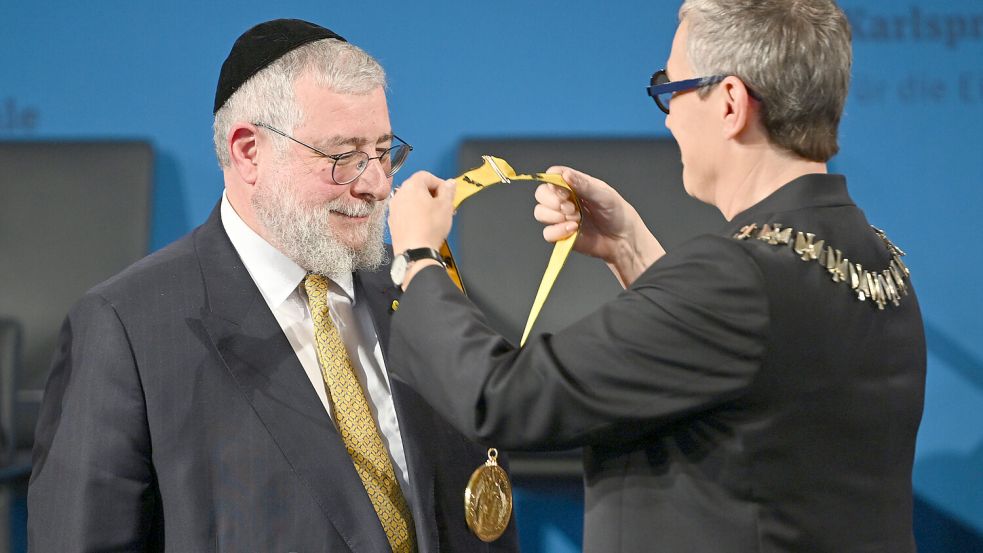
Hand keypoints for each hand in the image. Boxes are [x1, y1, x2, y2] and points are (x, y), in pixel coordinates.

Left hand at [388, 171, 455, 273]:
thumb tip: (450, 183)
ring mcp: (394, 208)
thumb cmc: (430, 228)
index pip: (427, 175)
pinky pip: (405, 212)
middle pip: (417, 187)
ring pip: (411, 200)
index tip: (447, 193)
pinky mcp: (393, 222)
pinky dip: (415, 214)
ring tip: (435, 216)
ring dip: (423, 204)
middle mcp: (399, 194)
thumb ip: (448, 191)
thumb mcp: (446, 206)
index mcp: (412, 186)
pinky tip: (424, 225)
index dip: (440, 183)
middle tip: (443, 205)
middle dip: (432, 194)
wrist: (415, 251)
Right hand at [534, 166, 664, 286]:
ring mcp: (561, 218)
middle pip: (541, 194)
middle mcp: (564, 200)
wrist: (623, 239)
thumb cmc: (617, 213)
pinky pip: (547, 233)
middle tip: (570, 207)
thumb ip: (583, 184)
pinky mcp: (561, 235)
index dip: (552, 182)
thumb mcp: (604, 195)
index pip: (552, 177)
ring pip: (540, 213)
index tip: (564, 191)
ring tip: (576, 219)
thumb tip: (565, 175)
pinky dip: (558, 231)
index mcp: (574, 185)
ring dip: (555, 216)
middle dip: (552, 201)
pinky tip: (573, 229)